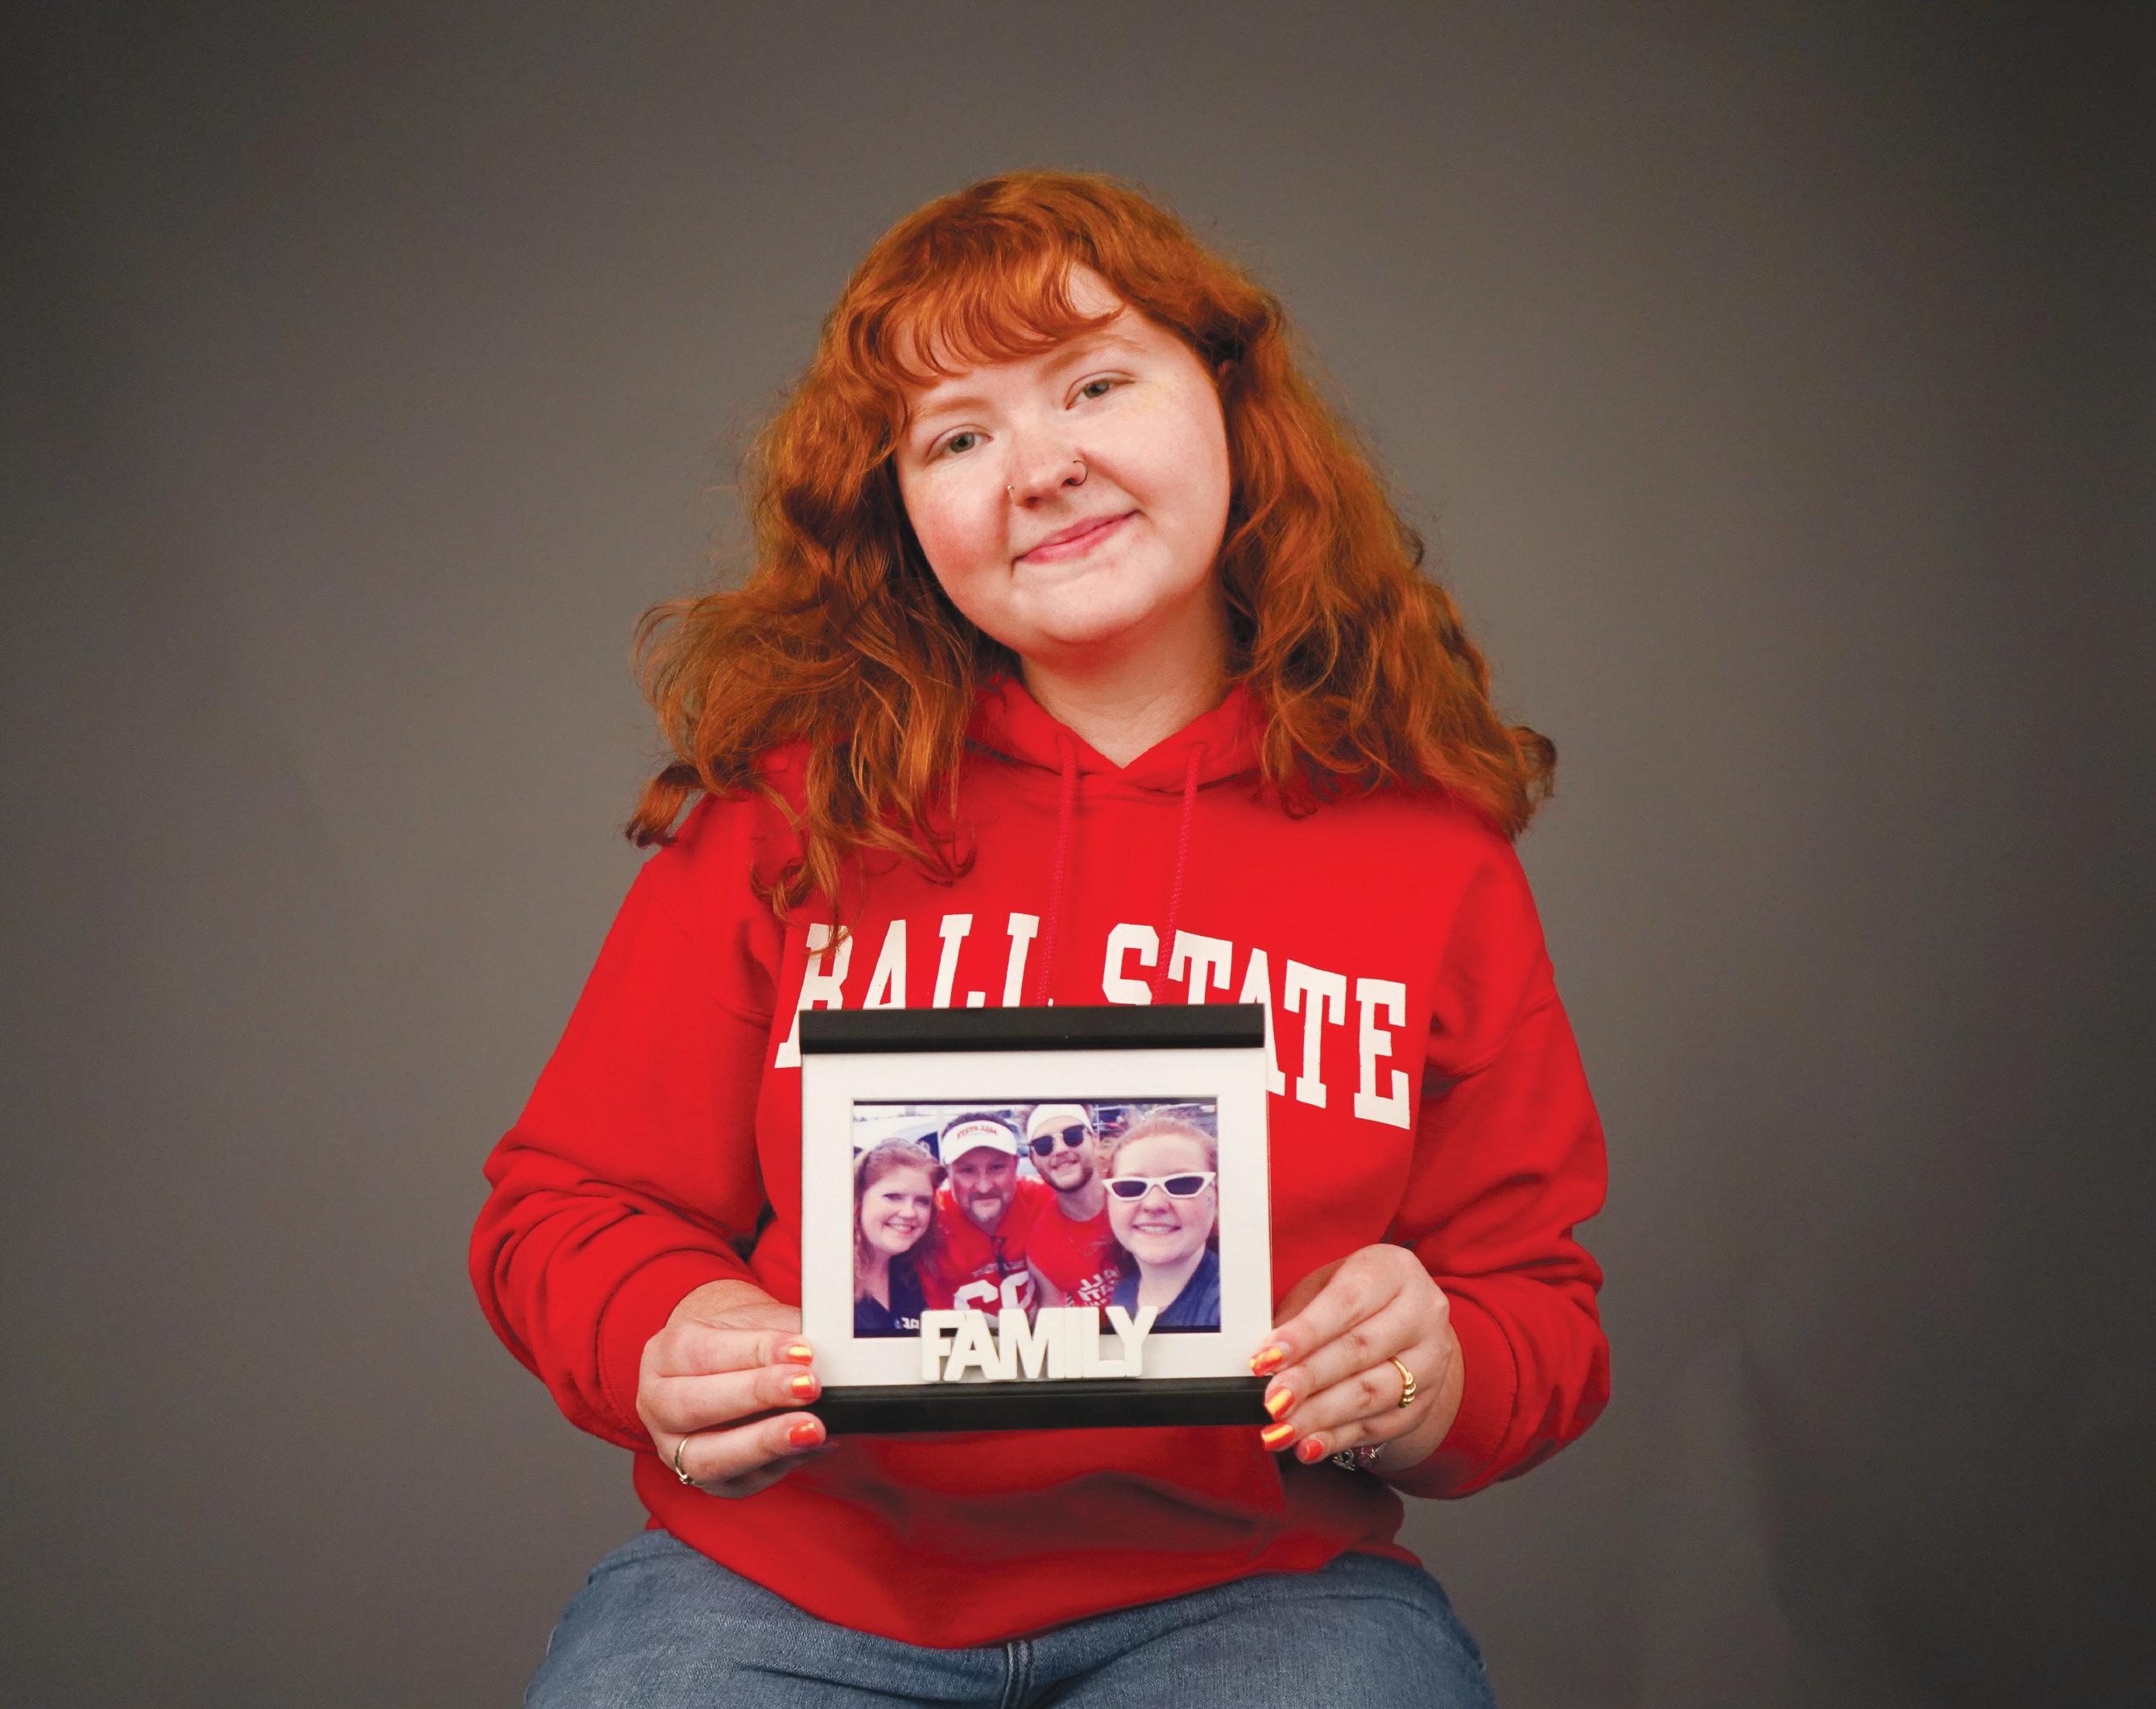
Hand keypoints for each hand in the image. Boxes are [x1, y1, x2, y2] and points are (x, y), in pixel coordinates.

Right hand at [635, 1278, 829, 1497]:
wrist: (726, 1364)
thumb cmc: (739, 1340)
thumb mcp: (756, 1321)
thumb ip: (784, 1332)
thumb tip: (827, 1351)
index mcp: (666, 1354)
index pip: (703, 1353)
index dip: (756, 1352)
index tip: (802, 1350)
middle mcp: (658, 1404)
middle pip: (695, 1406)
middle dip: (757, 1396)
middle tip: (808, 1386)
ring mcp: (676, 1450)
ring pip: (708, 1459)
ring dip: (765, 1443)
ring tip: (812, 1430)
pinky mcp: (707, 1481)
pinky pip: (741, 1482)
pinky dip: (781, 1464)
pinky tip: (813, 1446)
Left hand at [1250, 1246, 1462, 1471]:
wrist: (1402, 1319)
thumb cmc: (1350, 1299)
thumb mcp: (1324, 1289)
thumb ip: (1296, 1320)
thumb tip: (1263, 1362)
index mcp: (1392, 1271)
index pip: (1346, 1303)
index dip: (1304, 1334)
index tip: (1265, 1359)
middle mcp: (1422, 1312)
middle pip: (1360, 1350)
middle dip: (1309, 1380)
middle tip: (1271, 1401)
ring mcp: (1430, 1360)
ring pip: (1372, 1393)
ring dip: (1321, 1416)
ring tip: (1281, 1430)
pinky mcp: (1425, 1400)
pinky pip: (1379, 1425)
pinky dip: (1338, 1438)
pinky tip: (1308, 1446)